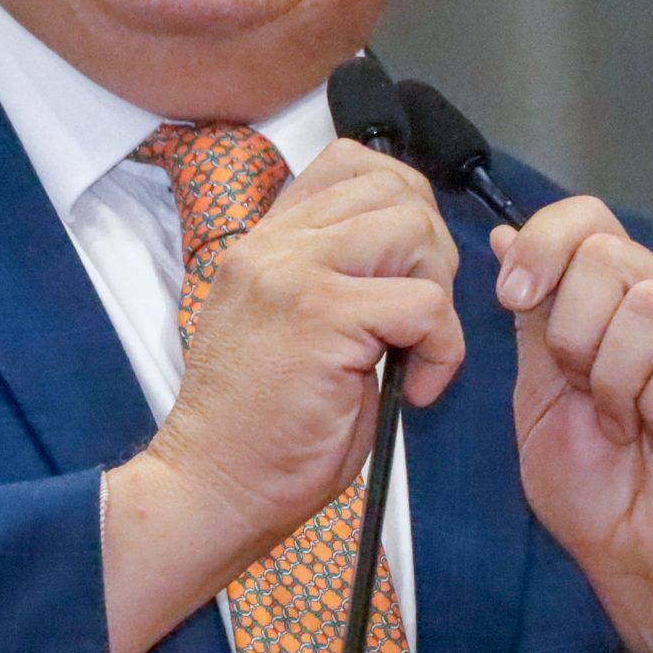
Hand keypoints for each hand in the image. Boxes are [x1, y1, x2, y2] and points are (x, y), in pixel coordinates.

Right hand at [103, 139, 463, 652]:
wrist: (210, 488)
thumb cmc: (259, 430)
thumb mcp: (290, 329)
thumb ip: (332, 278)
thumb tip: (412, 253)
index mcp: (265, 244)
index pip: (350, 163)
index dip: (402, 205)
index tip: (407, 271)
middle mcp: (274, 245)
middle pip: (395, 187)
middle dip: (432, 249)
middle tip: (419, 322)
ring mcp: (294, 273)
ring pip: (413, 229)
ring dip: (437, 291)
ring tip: (415, 349)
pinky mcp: (323, 316)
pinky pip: (424, 303)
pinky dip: (442, 349)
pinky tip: (414, 390)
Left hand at [497, 197, 652, 592]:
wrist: (648, 566)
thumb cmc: (599, 494)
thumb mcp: (540, 398)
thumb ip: (531, 321)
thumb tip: (502, 242)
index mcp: (614, 301)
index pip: (587, 220)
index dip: (544, 244)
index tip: (513, 295)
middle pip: (609, 255)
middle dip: (573, 334)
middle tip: (582, 393)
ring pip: (651, 305)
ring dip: (616, 382)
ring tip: (625, 429)